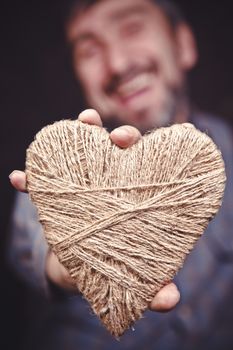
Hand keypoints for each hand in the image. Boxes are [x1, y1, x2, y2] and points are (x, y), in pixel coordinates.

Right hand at [9, 109, 179, 310]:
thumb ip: (150, 288)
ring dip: (77, 135)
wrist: (76, 276)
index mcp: (133, 198)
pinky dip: (31, 179)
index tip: (170, 137)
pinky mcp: (55, 197)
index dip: (158, 149)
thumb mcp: (129, 278)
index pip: (149, 167)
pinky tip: (20, 179)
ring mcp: (81, 187)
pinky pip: (41, 183)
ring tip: (75, 127)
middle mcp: (110, 185)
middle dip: (117, 136)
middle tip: (115, 137)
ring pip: (80, 153)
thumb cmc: (108, 269)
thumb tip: (169, 300)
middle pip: (117, 151)